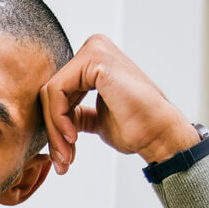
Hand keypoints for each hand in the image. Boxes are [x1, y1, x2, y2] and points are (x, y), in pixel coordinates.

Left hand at [39, 34, 200, 173]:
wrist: (158, 133)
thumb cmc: (135, 127)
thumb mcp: (95, 118)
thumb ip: (75, 112)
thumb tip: (54, 119)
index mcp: (93, 60)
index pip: (57, 91)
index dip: (55, 125)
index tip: (63, 153)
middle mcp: (93, 48)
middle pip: (51, 92)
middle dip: (53, 130)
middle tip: (62, 159)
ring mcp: (94, 50)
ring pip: (50, 93)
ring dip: (55, 129)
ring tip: (67, 154)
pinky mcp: (94, 59)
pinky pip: (57, 91)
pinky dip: (59, 119)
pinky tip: (73, 136)